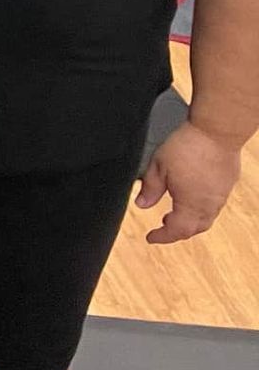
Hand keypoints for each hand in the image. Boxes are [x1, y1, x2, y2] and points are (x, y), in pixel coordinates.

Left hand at [137, 120, 241, 244]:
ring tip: (174, 212)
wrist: (216, 132)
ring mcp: (221, 196)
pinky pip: (214, 205)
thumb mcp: (158, 167)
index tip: (150, 237)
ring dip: (189, 221)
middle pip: (194, 229)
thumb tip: (141, 204)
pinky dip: (200, 209)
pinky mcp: (227, 185)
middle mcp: (209, 205)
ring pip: (206, 218)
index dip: (162, 237)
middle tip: (162, 226)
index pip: (177, 231)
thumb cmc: (188, 147)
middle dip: (177, 231)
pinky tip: (191, 196)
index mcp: (191, 205)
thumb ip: (150, 189)